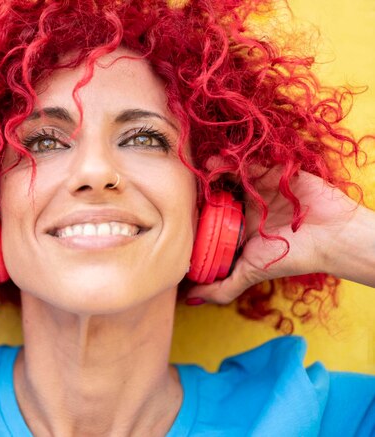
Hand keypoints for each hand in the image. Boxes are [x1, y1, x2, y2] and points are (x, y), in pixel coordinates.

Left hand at [186, 170, 360, 303]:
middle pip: (215, 192)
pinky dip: (232, 161)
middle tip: (182, 187)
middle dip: (199, 188)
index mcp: (238, 226)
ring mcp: (258, 188)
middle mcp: (245, 205)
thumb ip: (221, 288)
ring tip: (201, 169)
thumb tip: (189, 299)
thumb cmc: (290, 257)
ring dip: (213, 170)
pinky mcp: (272, 171)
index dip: (192, 214)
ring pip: (229, 174)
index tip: (175, 213)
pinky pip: (248, 162)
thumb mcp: (250, 274)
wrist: (332, 237)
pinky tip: (216, 163)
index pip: (208, 216)